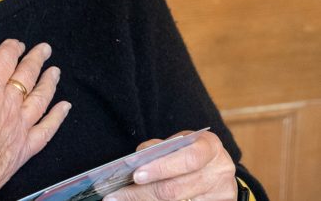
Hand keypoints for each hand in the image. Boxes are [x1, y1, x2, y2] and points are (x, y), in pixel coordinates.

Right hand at [0, 39, 71, 199]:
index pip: (4, 61)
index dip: (12, 48)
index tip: (17, 43)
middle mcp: (8, 105)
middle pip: (27, 75)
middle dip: (36, 59)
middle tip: (45, 49)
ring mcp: (20, 126)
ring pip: (41, 98)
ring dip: (49, 82)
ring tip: (55, 72)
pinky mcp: (25, 148)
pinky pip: (47, 129)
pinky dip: (58, 117)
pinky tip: (64, 108)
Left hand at [104, 131, 237, 200]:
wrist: (219, 168)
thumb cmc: (193, 152)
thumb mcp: (180, 142)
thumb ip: (159, 148)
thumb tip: (136, 158)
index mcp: (210, 147)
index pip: (187, 159)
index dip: (161, 168)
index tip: (135, 175)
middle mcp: (219, 172)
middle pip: (176, 189)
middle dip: (141, 194)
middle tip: (115, 196)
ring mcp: (221, 194)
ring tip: (121, 200)